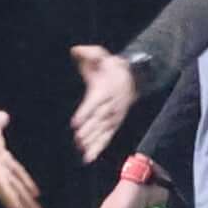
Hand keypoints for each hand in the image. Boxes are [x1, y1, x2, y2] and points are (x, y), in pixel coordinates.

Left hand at [67, 42, 141, 161]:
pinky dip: (99, 147)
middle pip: (99, 120)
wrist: (132, 75)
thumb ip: (88, 53)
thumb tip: (75, 50)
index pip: (94, 102)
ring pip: (104, 131)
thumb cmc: (109, 66)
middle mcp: (110, 105)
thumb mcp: (100, 54)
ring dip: (94, 142)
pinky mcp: (114, 123)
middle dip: (89, 131)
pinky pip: (107, 137)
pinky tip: (89, 157)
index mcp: (104, 89)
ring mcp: (114, 116)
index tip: (75, 123)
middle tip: (78, 140)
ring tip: (84, 153)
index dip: (85, 113)